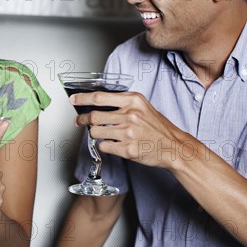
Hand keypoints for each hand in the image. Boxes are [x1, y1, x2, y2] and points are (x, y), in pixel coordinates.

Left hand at [71, 91, 198, 169]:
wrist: (173, 147)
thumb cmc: (157, 128)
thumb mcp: (142, 107)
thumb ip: (122, 104)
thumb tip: (97, 105)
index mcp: (133, 101)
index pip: (100, 97)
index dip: (83, 98)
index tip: (73, 99)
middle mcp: (130, 115)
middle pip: (94, 116)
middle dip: (82, 120)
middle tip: (79, 121)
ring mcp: (128, 133)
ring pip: (96, 132)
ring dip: (95, 134)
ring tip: (104, 134)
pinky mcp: (127, 149)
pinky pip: (104, 146)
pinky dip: (105, 146)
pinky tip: (114, 144)